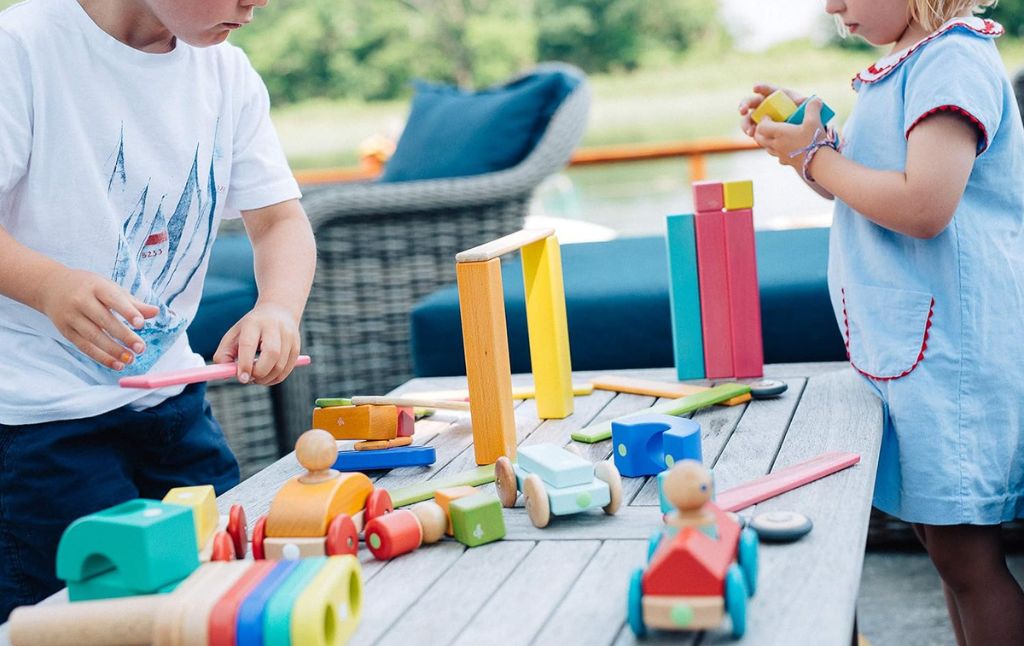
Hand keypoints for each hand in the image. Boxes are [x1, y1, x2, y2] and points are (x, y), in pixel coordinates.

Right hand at [38, 268, 158, 369]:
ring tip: (131, 359)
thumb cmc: (89, 288)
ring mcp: (72, 317)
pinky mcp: (66, 331)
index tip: (141, 324)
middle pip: (104, 320)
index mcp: (96, 287)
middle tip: (141, 348)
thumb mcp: (110, 288)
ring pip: (93, 336)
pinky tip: (116, 364)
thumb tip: (156, 312)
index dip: (127, 312)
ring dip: (113, 351)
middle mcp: (81, 301)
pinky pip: (84, 346)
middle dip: (123, 336)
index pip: (114, 299)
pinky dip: (101, 357)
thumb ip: (133, 303)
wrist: (51, 287)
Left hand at [213, 302, 300, 385]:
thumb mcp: (233, 335)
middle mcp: (274, 327)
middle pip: (272, 354)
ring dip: (266, 378)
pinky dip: (275, 378)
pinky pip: (287, 370)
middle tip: (250, 379)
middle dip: (259, 373)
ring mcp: (289, 336)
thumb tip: (226, 374)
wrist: (278, 312)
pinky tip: (267, 375)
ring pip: (280, 366)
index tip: (241, 378)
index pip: (249, 344)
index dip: (245, 363)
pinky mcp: (296, 347)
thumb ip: (224, 355)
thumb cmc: (250, 328)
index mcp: (254, 322)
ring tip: (257, 376)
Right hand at [738, 83, 806, 137]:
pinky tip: (753, 135)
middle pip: (751, 102)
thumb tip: (803, 101)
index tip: (755, 88)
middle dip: (744, 105)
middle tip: (742, 111)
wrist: (802, 131)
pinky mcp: (758, 129)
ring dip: (746, 123)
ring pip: (748, 118)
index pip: (767, 89)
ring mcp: (760, 117)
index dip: (761, 87)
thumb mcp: (807, 108)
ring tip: (750, 130)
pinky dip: (751, 132)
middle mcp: (765, 105)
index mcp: (776, 96)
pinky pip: (751, 130)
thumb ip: (806, 103)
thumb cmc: (803, 115)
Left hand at [753, 99, 826, 174]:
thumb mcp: (814, 121)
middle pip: (760, 138)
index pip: (761, 126)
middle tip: (768, 125)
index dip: (763, 120)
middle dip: (761, 131)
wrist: (819, 163)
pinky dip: (778, 151)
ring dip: (767, 141)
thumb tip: (815, 99)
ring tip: (776, 136)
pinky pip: (777, 157)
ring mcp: (780, 155)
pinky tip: (787, 149)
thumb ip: (812, 108)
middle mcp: (776, 145)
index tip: (769, 116)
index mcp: (779, 133)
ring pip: (767, 148)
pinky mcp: (786, 163)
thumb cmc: (814, 140)